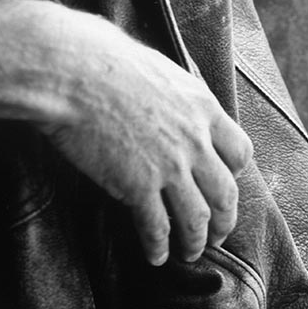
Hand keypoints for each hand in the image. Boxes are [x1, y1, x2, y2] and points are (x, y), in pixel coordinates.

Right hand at [41, 11, 252, 267]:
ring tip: (188, 252)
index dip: (233, 171)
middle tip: (216, 232)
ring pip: (197, 219)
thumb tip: (160, 85)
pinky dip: (158, 247)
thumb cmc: (98, 54)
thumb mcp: (151, 62)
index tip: (224, 182)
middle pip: (225, 193)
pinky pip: (157, 228)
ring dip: (195, 242)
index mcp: (200, 105)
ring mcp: (169, 166)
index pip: (238, 150)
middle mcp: (193, 140)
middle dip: (224, 219)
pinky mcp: (138, 187)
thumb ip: (168, 88)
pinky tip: (154, 255)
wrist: (69, 70)